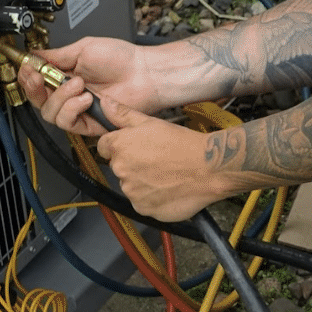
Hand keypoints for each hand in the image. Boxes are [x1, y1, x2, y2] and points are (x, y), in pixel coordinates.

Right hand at [15, 36, 165, 135]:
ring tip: (78, 84)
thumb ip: (57, 55)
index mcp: (66, 75)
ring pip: (50, 113)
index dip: (28, 77)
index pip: (37, 81)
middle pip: (38, 100)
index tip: (26, 68)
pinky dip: (72, 109)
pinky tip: (84, 98)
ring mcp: (78, 109)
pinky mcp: (88, 124)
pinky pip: (67, 123)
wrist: (144, 73)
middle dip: (34, 88)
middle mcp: (69, 94)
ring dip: (60, 97)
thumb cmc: (122, 58)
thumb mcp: (83, 48)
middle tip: (39, 77)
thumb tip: (35, 55)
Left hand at [93, 96, 227, 220]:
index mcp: (119, 147)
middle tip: (156, 159)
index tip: (135, 148)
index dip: (120, 146)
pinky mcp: (143, 208)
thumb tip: (104, 103)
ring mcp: (131, 192)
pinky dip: (152, 198)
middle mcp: (120, 170)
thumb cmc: (181, 143)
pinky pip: (142, 202)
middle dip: (132, 164)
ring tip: (165, 174)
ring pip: (131, 186)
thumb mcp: (151, 122)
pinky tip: (168, 188)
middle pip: (119, 167)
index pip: (104, 147)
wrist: (207, 168)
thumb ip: (123, 115)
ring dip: (142, 182)